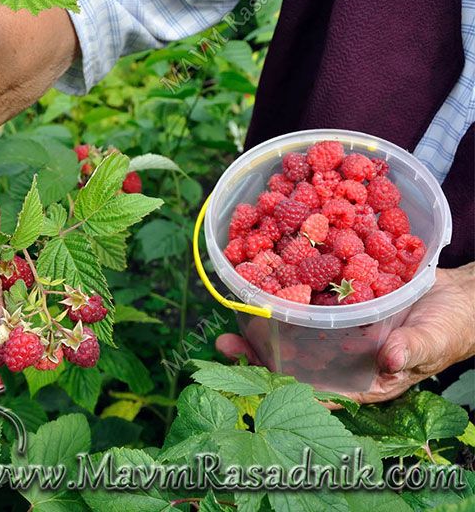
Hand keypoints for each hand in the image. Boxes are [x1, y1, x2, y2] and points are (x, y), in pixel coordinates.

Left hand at [216, 263, 474, 403]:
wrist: (458, 296)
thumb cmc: (450, 327)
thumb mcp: (434, 338)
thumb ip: (412, 349)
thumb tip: (388, 359)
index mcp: (366, 379)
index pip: (320, 391)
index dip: (286, 389)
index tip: (256, 382)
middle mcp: (345, 358)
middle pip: (295, 363)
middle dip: (260, 356)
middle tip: (226, 345)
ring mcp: (340, 333)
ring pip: (294, 335)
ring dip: (263, 329)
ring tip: (230, 320)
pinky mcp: (340, 306)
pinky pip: (308, 305)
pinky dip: (285, 299)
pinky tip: (260, 288)